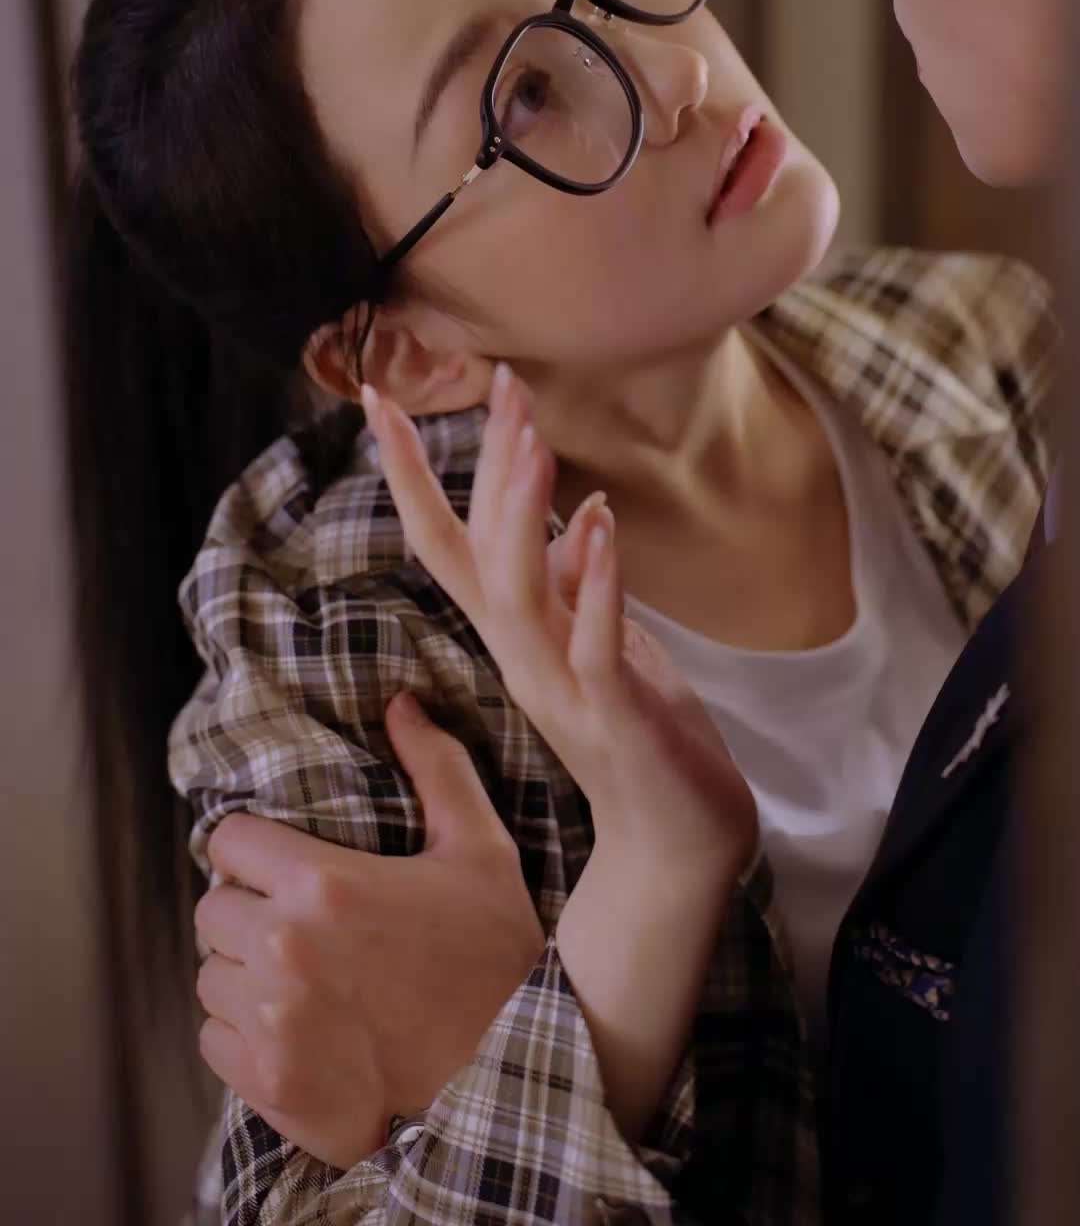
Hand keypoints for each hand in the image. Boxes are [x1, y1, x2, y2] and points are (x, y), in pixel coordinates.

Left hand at [194, 691, 544, 1167]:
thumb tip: (402, 703)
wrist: (509, 1075)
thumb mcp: (480, 850)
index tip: (278, 862)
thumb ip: (436, 767)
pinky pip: (214, 1041)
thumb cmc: (494, 957)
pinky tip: (291, 1026)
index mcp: (324, 884)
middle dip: (246, 908)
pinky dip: (241, 1034)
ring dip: (242, 971)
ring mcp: (272, 1022)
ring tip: (294, 975)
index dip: (252, 846)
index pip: (228, 841)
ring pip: (210, 978)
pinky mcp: (269, 1083)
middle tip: (292, 921)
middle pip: (211, 909)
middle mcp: (285, 949)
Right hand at [363, 368, 756, 889]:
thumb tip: (564, 520)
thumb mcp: (600, 642)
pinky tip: (599, 521)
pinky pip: (594, 642)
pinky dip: (595, 582)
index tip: (380, 397)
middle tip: (503, 383)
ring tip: (534, 440)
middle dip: (488, 465)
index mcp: (513, 633)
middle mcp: (520, 655)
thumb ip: (572, 586)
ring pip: (520, 592)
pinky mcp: (614, 715)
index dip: (408, 472)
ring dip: (524, 514)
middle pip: (478, 550)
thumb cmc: (641, 735)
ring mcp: (561, 687)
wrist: (678, 844)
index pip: (442, 540)